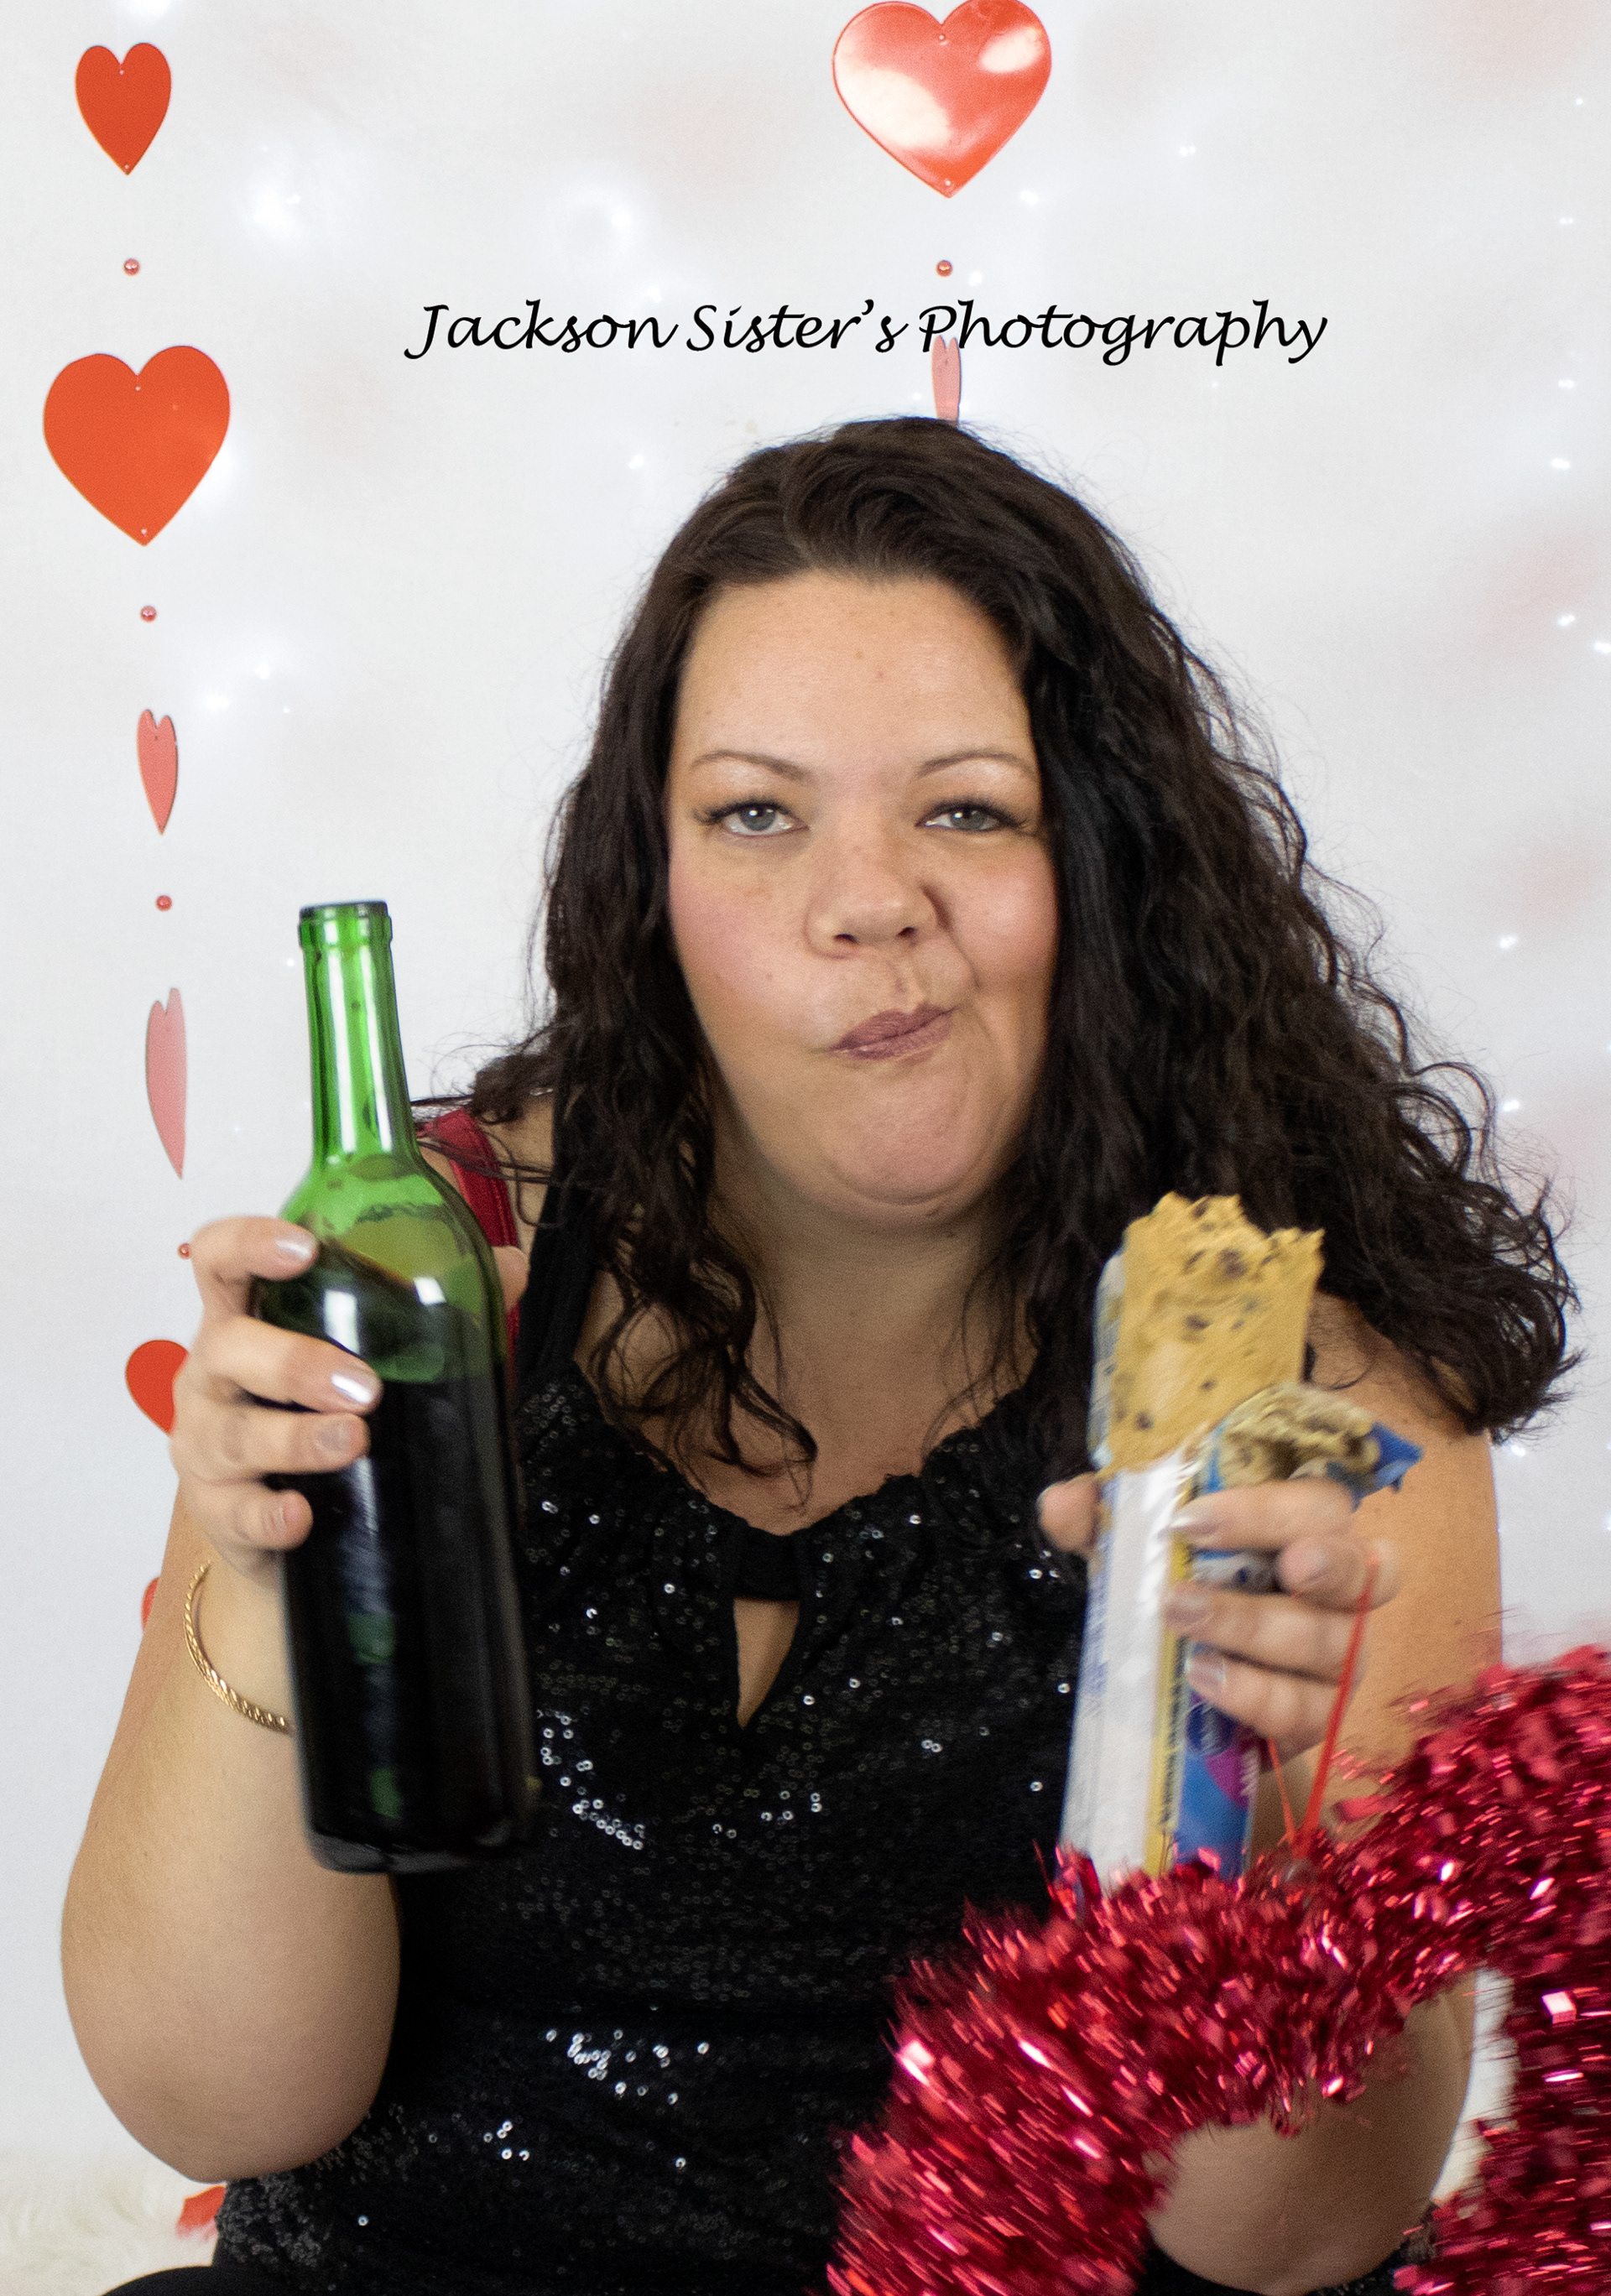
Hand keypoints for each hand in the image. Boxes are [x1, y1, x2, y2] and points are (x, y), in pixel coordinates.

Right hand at [170, 1219, 528, 1584]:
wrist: (286, 1523)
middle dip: (294, 1362)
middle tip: (363, 1385)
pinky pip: (236, 1512)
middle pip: (228, 1347)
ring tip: (353, 1440)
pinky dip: (269, 1514)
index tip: (304, 1249)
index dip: (249, 1243)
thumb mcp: (364, 1352)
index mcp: (245, 1317)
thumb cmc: (317, 1412)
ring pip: (234, 1433)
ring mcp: (204, 1442)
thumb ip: (430, 1306)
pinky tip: (300, 1515)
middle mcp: (213, 1373)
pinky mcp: (216, 1508)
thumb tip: (510, 1267)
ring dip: (294, 1438)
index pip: (219, 1259)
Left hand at [1037, 1474, 1399, 1762]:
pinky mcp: (1323, 1717)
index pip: (1322, 1504)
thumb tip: (1060, 1503)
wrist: (1192, 1685)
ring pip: (1331, 1643)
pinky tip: (1204, 1680)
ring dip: (1251, 1630)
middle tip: (1215, 1573)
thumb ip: (1104, 1519)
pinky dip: (1256, 1695)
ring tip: (1181, 1623)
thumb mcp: (1139, 1550)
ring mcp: (1343, 1657)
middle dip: (1295, 1568)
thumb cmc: (1184, 1589)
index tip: (1186, 1522)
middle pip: (1360, 1569)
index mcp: (1309, 1528)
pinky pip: (1308, 1712)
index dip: (1265, 1510)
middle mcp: (1345, 1589)